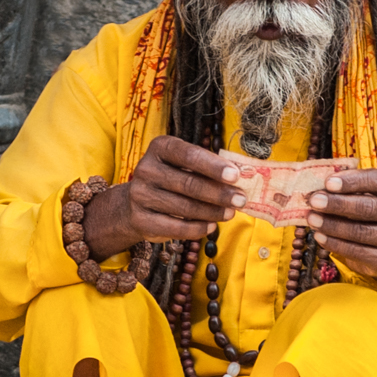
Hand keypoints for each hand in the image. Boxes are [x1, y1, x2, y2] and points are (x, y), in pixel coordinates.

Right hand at [83, 136, 245, 258]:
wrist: (135, 201)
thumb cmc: (171, 178)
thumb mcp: (185, 165)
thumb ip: (207, 169)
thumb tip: (239, 181)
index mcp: (160, 148)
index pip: (189, 155)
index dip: (213, 166)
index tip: (235, 176)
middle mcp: (146, 169)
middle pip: (189, 184)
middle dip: (219, 193)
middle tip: (241, 200)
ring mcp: (141, 195)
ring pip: (184, 207)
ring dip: (212, 212)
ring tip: (230, 213)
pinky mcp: (141, 220)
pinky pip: (175, 228)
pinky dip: (197, 229)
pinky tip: (211, 226)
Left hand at [307, 170, 376, 290]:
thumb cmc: (373, 210)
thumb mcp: (367, 192)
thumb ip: (349, 187)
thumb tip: (319, 188)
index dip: (352, 181)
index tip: (328, 182)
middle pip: (370, 207)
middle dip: (338, 204)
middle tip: (314, 201)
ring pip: (363, 231)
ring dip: (333, 225)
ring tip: (312, 219)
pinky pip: (360, 252)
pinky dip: (336, 244)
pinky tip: (321, 237)